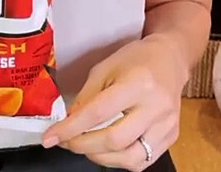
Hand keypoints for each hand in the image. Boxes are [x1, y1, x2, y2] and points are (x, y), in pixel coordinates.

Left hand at [42, 35, 185, 169]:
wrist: (170, 59)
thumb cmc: (135, 59)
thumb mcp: (105, 67)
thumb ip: (87, 96)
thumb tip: (69, 122)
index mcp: (137, 83)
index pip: (98, 113)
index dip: (71, 128)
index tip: (50, 138)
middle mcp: (155, 107)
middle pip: (114, 139)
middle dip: (82, 145)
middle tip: (65, 141)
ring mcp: (166, 125)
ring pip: (129, 157)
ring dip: (99, 157)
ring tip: (84, 146)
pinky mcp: (171, 137)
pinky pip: (142, 161)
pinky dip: (119, 160)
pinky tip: (106, 149)